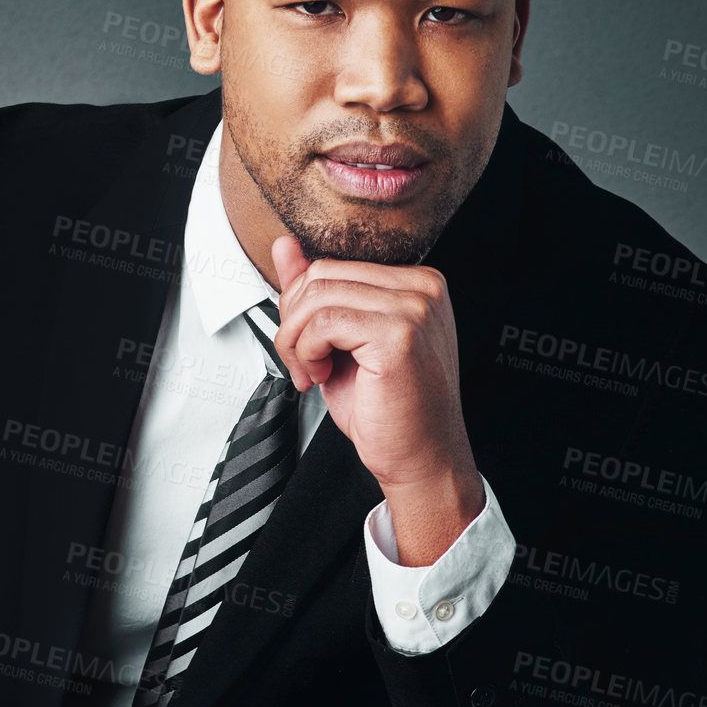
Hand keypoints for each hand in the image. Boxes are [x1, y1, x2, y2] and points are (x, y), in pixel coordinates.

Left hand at [270, 235, 485, 564]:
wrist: (422, 460)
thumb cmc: (388, 410)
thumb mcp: (341, 342)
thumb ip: (316, 292)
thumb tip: (284, 246)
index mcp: (416, 284)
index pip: (332, 267)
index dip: (301, 309)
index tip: (305, 347)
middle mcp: (422, 288)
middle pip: (321, 276)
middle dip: (293, 321)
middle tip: (301, 363)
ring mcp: (415, 308)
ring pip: (317, 296)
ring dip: (296, 340)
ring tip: (310, 372)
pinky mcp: (400, 334)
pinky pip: (324, 322)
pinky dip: (307, 351)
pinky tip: (321, 376)